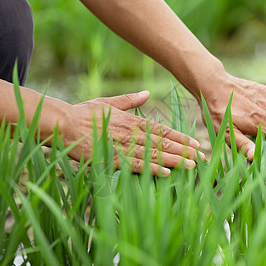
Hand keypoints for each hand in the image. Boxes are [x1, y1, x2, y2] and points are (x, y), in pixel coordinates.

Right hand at [61, 91, 204, 175]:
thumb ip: (130, 99)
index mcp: (132, 120)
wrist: (64, 123)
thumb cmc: (85, 113)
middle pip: (163, 142)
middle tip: (202, 158)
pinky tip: (167, 173)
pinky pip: (136, 165)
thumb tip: (147, 93)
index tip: (196, 143)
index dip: (180, 137)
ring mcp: (123, 146)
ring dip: (174, 160)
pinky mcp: (112, 159)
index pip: (162, 129)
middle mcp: (132, 133)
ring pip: (154, 154)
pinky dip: (152, 169)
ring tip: (192, 166)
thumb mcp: (109, 102)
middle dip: (184, 150)